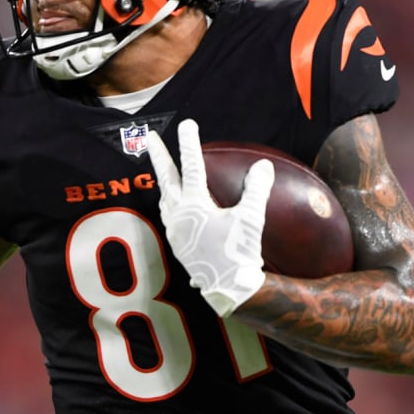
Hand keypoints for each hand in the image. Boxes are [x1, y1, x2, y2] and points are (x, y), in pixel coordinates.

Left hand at [149, 119, 273, 317]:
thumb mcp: (251, 219)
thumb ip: (256, 189)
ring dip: (163, 180)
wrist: (228, 289)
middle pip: (166, 178)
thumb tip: (263, 165)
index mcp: (194, 206)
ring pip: (164, 197)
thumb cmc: (239, 253)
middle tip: (150, 136)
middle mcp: (179, 216)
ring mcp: (175, 231)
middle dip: (159, 155)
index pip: (193, 166)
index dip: (190, 143)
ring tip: (163, 171)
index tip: (188, 123)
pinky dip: (169, 203)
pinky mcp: (178, 244)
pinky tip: (174, 206)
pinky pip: (168, 215)